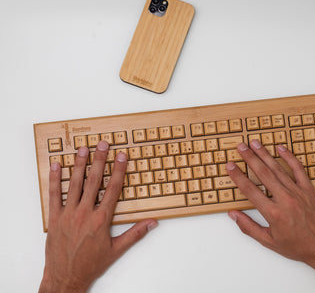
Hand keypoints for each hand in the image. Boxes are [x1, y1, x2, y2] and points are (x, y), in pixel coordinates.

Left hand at [39, 141, 157, 292]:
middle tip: (103, 144)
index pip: (112, 189)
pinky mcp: (54, 218)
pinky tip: (57, 166)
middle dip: (99, 160)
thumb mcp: (117, 249)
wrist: (66, 277)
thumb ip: (135, 233)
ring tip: (83, 149)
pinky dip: (55, 179)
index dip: (118, 170)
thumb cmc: (90, 264)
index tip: (121, 156)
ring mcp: (68, 214)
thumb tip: (152, 223)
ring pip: (75, 184)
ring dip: (80, 165)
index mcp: (101, 219)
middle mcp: (85, 213)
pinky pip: (54, 195)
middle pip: (94, 181)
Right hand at [226, 140, 314, 277]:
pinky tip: (281, 148)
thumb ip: (248, 227)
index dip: (238, 176)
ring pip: (278, 169)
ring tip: (255, 143)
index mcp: (273, 213)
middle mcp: (285, 199)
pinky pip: (298, 169)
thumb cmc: (297, 246)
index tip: (230, 166)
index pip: (250, 190)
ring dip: (265, 154)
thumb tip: (233, 215)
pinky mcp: (309, 189)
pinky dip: (289, 157)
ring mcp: (298, 192)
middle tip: (241, 146)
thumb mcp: (269, 241)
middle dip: (250, 158)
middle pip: (263, 174)